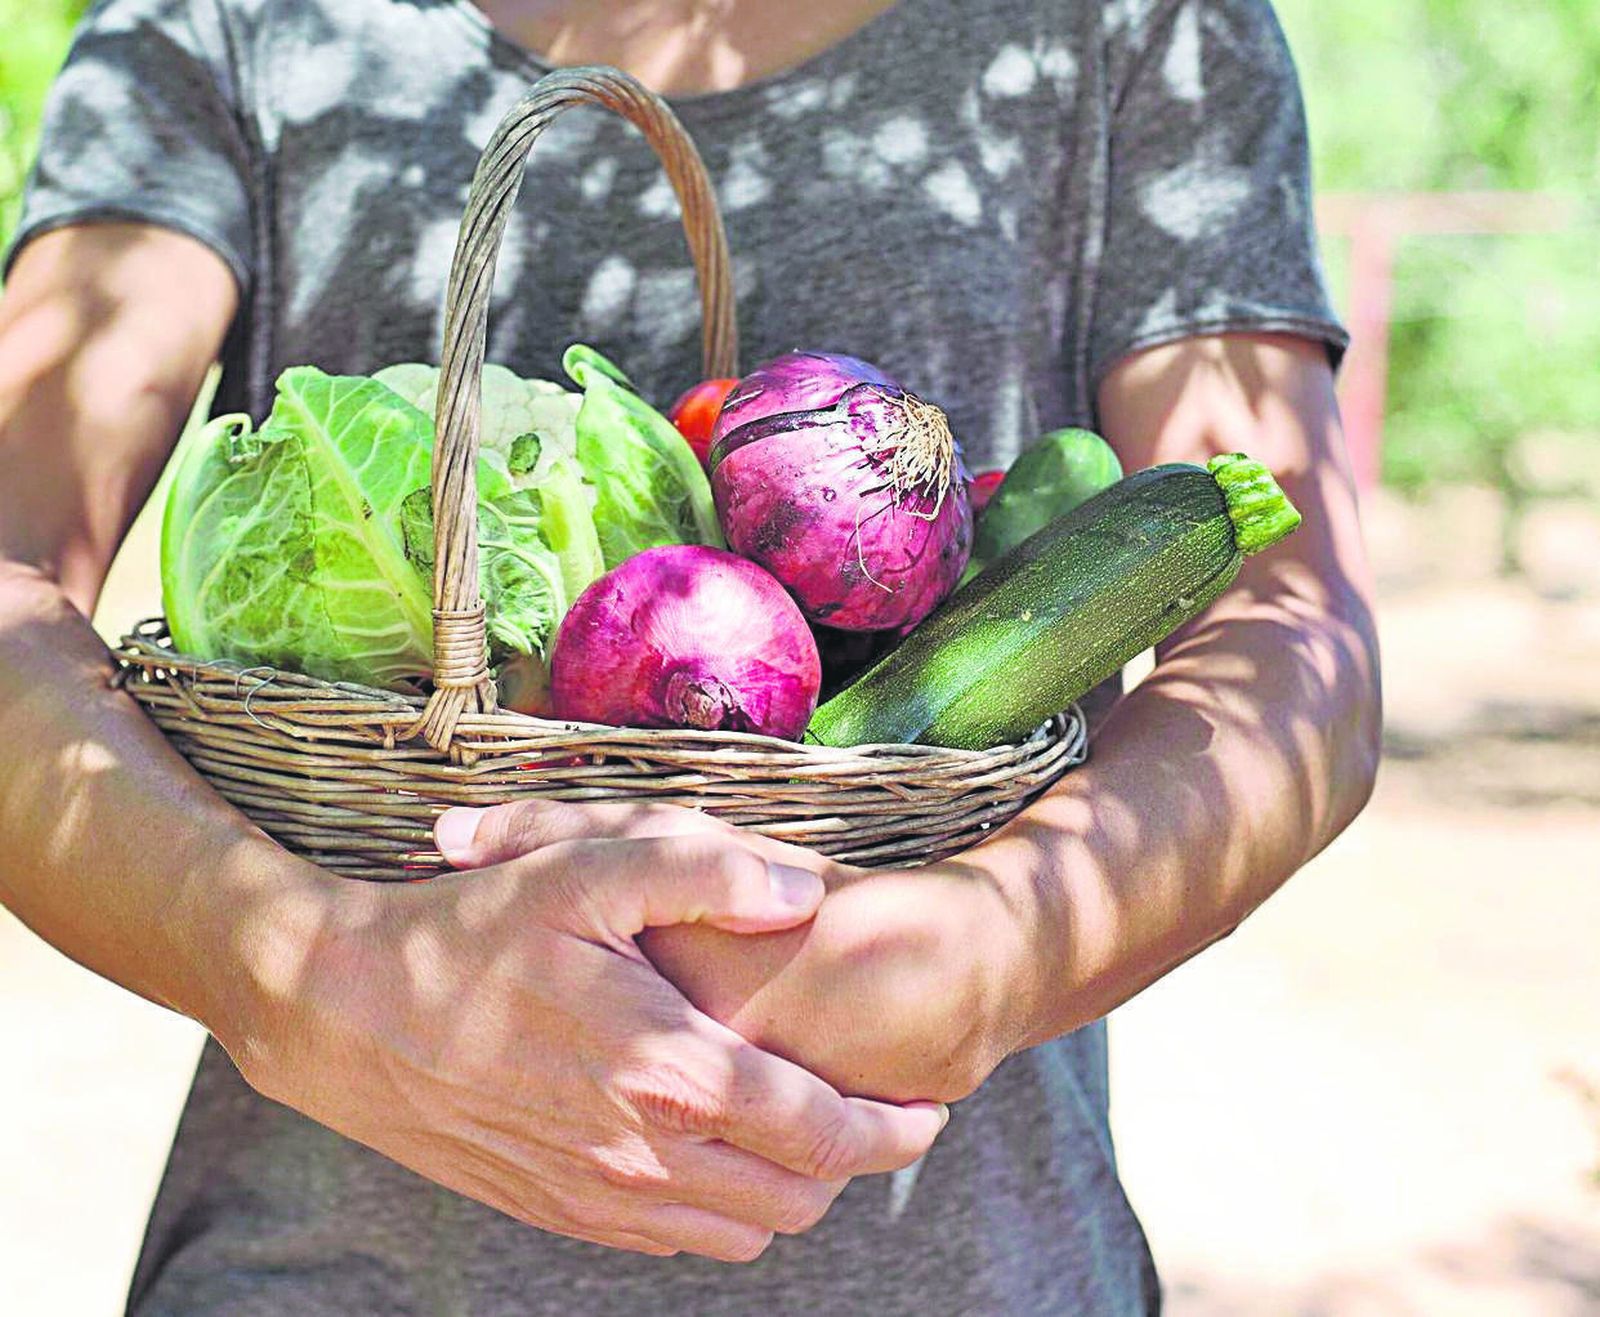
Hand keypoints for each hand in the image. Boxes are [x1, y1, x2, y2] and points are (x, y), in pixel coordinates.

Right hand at [220, 818, 946, 1263]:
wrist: (344, 1015)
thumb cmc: (471, 931)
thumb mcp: (587, 866)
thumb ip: (706, 870)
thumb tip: (806, 890)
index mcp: (669, 1075)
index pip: (820, 1132)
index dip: (889, 1128)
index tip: (926, 1106)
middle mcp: (643, 1157)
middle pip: (794, 1199)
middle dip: (852, 1165)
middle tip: (875, 1117)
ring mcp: (597, 1197)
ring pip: (740, 1233)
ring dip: (787, 1191)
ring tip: (802, 1131)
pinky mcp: (558, 1212)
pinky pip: (672, 1243)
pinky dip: (720, 1210)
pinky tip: (714, 1148)